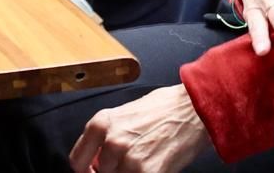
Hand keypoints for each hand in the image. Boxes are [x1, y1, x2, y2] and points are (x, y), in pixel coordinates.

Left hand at [69, 85, 209, 172]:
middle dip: (114, 169)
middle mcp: (112, 141)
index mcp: (102, 123)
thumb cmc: (166, 107)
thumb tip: (98, 159)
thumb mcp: (127, 113)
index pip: (77, 161)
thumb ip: (108, 135)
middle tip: (131, 161)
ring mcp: (129, 159)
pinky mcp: (148, 172)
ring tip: (146, 159)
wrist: (196, 108)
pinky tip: (155, 166)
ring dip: (129, 172)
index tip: (95, 170)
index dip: (87, 169)